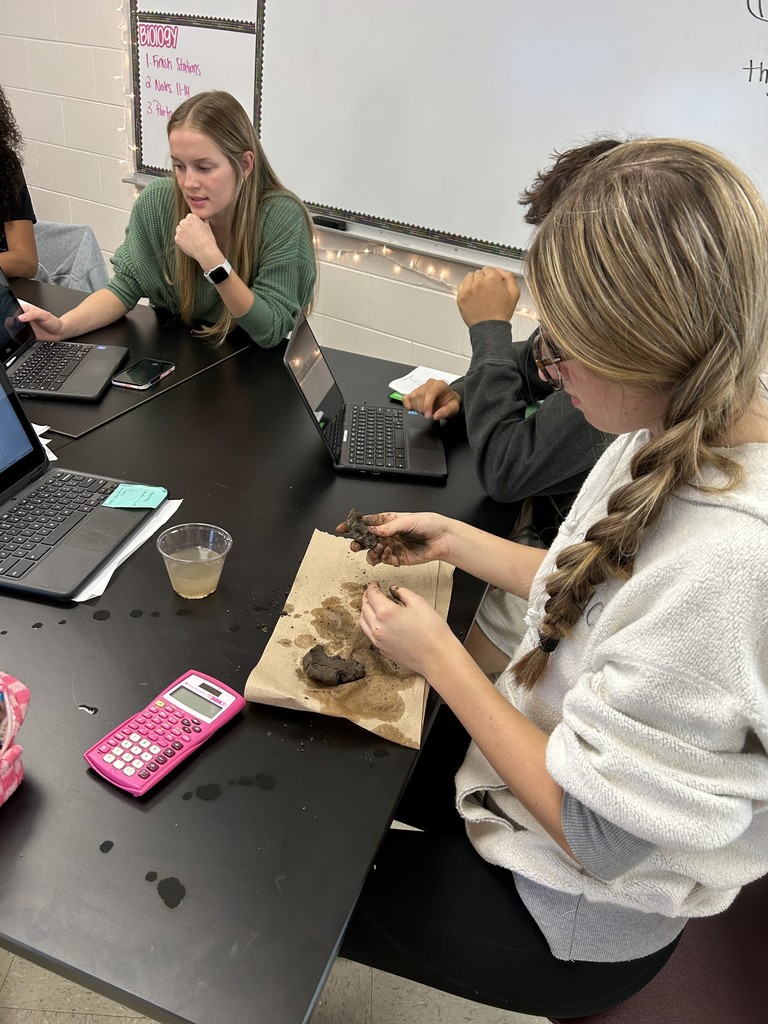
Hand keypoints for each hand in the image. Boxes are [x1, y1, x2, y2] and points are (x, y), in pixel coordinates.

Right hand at [16, 301, 65, 340]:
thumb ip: (32, 315)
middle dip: (11, 323)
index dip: (12, 313)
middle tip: (13, 326)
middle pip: (13, 319)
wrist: (60, 332)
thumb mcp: (44, 315)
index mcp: (27, 310)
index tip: (13, 319)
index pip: (15, 309)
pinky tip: (20, 337)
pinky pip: (18, 335)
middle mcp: (24, 317)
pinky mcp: (26, 334)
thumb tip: (21, 317)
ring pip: (14, 327)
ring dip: (13, 330)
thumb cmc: (54, 322)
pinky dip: (17, 336)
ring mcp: (25, 326)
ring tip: (16, 331)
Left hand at [174, 214, 221, 268]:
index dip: (194, 224)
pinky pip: (178, 239)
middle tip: (194, 235)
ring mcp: (179, 231)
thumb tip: (203, 218)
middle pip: (183, 223)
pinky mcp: (177, 239)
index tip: (197, 229)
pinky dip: (182, 241)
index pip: (189, 218)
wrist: (206, 251)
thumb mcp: (207, 226)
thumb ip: (203, 220)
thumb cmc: (208, 239)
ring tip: (192, 240)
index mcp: (191, 217)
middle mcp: (183, 222)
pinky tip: (189, 244)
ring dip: (184, 234)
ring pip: (180, 231)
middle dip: (187, 228)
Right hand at [336, 511, 450, 566]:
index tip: (343, 527)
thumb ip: (390, 526)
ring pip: (372, 551)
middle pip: (366, 538)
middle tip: (354, 545)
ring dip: (370, 552)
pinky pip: (383, 560)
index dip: (354, 524)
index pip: (367, 522)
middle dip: (358, 542)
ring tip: (374, 550)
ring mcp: (391, 546)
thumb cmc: (430, 524)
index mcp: (389, 520)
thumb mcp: (409, 520)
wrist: (443, 539)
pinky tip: (388, 553)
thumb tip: (373, 529)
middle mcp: (388, 534)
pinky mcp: (397, 558)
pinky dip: (382, 558)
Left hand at [359, 582, 451, 675]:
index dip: (372, 587)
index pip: (372, 595)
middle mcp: (378, 627)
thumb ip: (403, 593)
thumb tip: (394, 590)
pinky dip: (370, 625)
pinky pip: (369, 634)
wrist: (437, 657)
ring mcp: (378, 640)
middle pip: (365, 607)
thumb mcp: (419, 603)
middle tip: (372, 592)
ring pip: (363, 622)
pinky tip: (378, 622)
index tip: (375, 584)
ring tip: (372, 606)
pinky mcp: (382, 650)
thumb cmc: (432, 632)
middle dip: (367, 597)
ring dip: (365, 611)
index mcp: (386, 613)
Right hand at [403, 378, 460, 419]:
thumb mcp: (453, 408)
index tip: (428, 416)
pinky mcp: (414, 391)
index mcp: (440, 385)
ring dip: (416, 407)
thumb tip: (436, 416)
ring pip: (412, 396)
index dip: (427, 405)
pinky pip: (406, 398)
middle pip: (420, 395)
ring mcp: (420, 386)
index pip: (430, 393)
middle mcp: (430, 384)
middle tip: (428, 415)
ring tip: (424, 411)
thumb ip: (446, 412)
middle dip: (422, 408)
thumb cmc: (449, 402)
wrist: (447, 399)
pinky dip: (408, 405)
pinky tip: (414, 409)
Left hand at [456, 266, 519, 326]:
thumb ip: (509, 276)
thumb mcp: (514, 293)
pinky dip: (466, 288)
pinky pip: (461, 286)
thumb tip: (500, 270)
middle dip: (483, 280)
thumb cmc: (501, 313)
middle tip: (487, 291)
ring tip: (479, 293)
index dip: (492, 277)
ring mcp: (468, 289)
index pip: (489, 269)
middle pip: (479, 273)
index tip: (493, 284)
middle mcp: (479, 282)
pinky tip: (472, 295)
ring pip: (469, 277)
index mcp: (492, 278)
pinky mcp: (461, 296)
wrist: (490, 328)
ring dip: (473, 282)